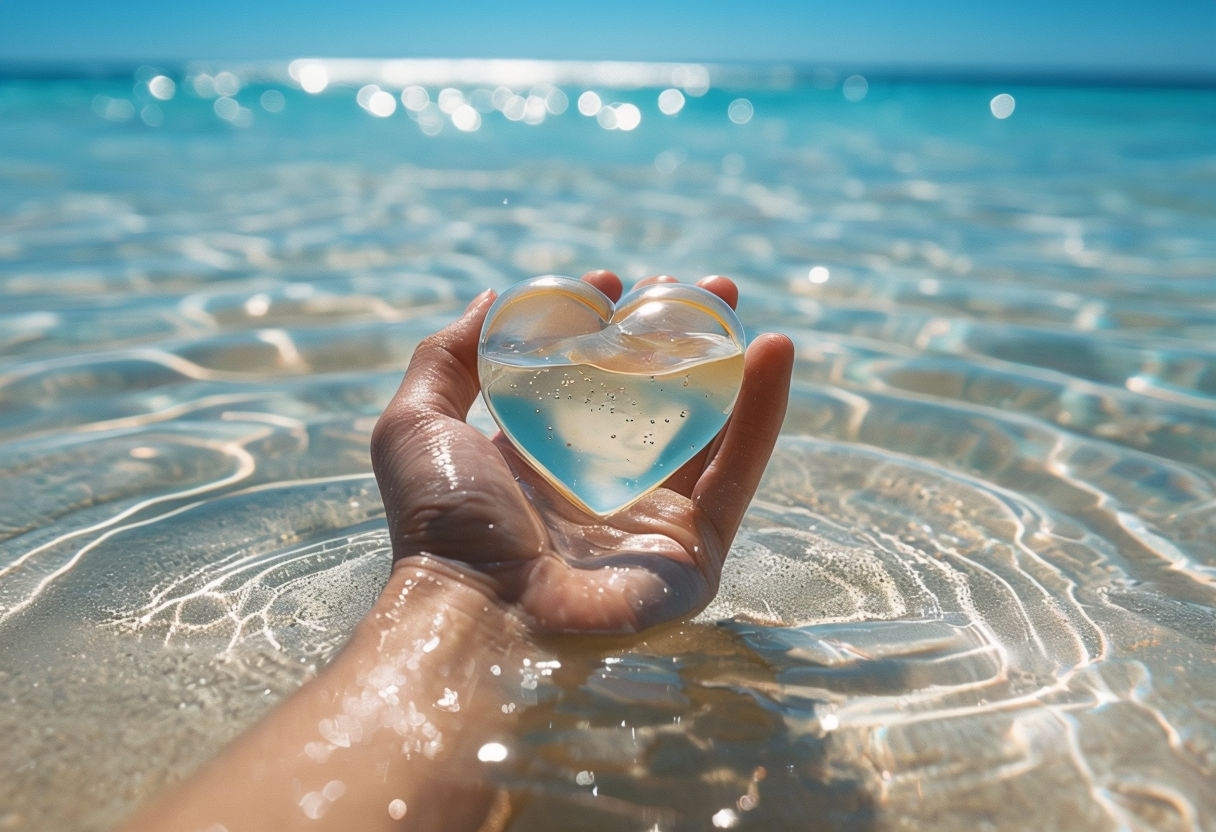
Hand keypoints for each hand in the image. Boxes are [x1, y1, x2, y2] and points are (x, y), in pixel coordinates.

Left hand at [371, 270, 793, 632]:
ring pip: (704, 429)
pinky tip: (776, 351)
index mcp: (538, 459)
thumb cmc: (445, 525)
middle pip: (651, 396)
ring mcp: (650, 520)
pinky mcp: (695, 549)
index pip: (583, 380)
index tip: (613, 283)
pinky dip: (763, 412)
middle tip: (696, 287)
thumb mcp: (416, 425)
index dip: (600, 327)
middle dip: (673, 337)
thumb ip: (446, 358)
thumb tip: (492, 298)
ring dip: (727, 362)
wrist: (484, 618)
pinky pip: (739, 472)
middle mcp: (598, 485)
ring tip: (735, 302)